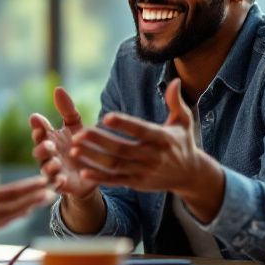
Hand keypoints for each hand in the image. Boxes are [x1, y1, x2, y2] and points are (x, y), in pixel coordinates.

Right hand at [0, 140, 50, 246]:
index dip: (28, 188)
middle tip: (53, 189)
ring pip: (11, 217)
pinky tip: (23, 213)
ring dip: (28, 208)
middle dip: (35, 197)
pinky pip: (1, 226)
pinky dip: (14, 218)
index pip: (8, 193)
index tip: (42, 181)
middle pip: (15, 206)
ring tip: (44, 200)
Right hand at [29, 86, 97, 199]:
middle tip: (48, 143)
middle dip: (42, 147)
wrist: (90, 172)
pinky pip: (55, 185)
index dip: (37, 126)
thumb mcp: (75, 126)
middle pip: (39, 151)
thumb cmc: (79, 145)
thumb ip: (67, 110)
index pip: (40, 131)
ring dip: (48, 165)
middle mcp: (48, 155)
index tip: (36, 119)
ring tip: (55, 162)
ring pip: (45, 169)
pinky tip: (62, 180)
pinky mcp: (61, 185)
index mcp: (50, 138)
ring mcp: (53, 171)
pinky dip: (57, 183)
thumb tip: (57, 88)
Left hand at [70, 79, 220, 213]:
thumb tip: (175, 80)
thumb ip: (176, 102)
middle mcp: (152, 156)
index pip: (141, 130)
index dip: (124, 124)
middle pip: (122, 149)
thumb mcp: (184, 121)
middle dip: (99, 141)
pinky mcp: (137, 183)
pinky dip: (100, 178)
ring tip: (74, 150)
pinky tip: (83, 171)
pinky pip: (116, 181)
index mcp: (162, 138)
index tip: (106, 116)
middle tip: (79, 134)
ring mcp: (144, 172)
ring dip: (93, 159)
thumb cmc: (183, 142)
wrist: (190, 175)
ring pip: (115, 165)